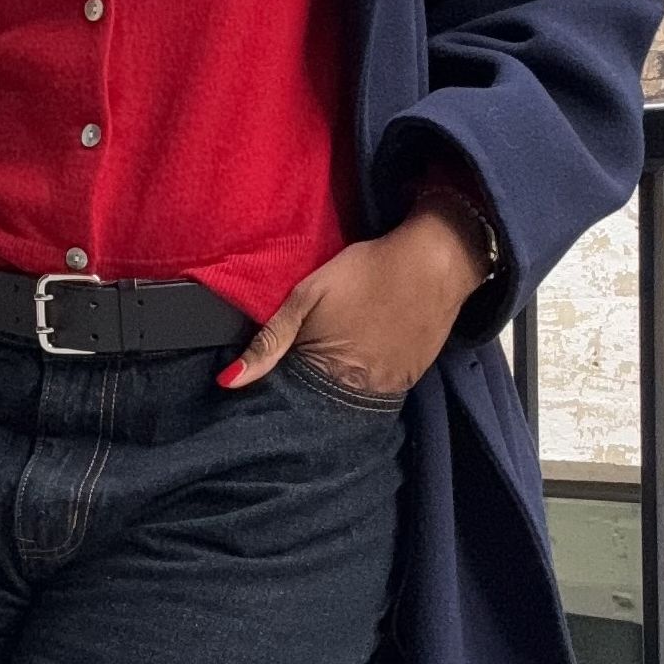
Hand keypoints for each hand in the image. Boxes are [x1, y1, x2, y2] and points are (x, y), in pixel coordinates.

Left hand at [218, 203, 491, 399]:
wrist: (434, 261)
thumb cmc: (366, 271)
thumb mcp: (307, 296)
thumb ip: (269, 341)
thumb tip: (228, 382)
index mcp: (326, 373)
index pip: (291, 397)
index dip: (283, 381)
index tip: (282, 365)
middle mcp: (358, 392)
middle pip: (321, 402)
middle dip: (311, 384)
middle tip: (317, 347)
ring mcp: (388, 388)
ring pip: (351, 398)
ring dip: (341, 381)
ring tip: (345, 345)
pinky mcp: (410, 379)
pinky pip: (380, 389)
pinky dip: (369, 376)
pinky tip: (369, 346)